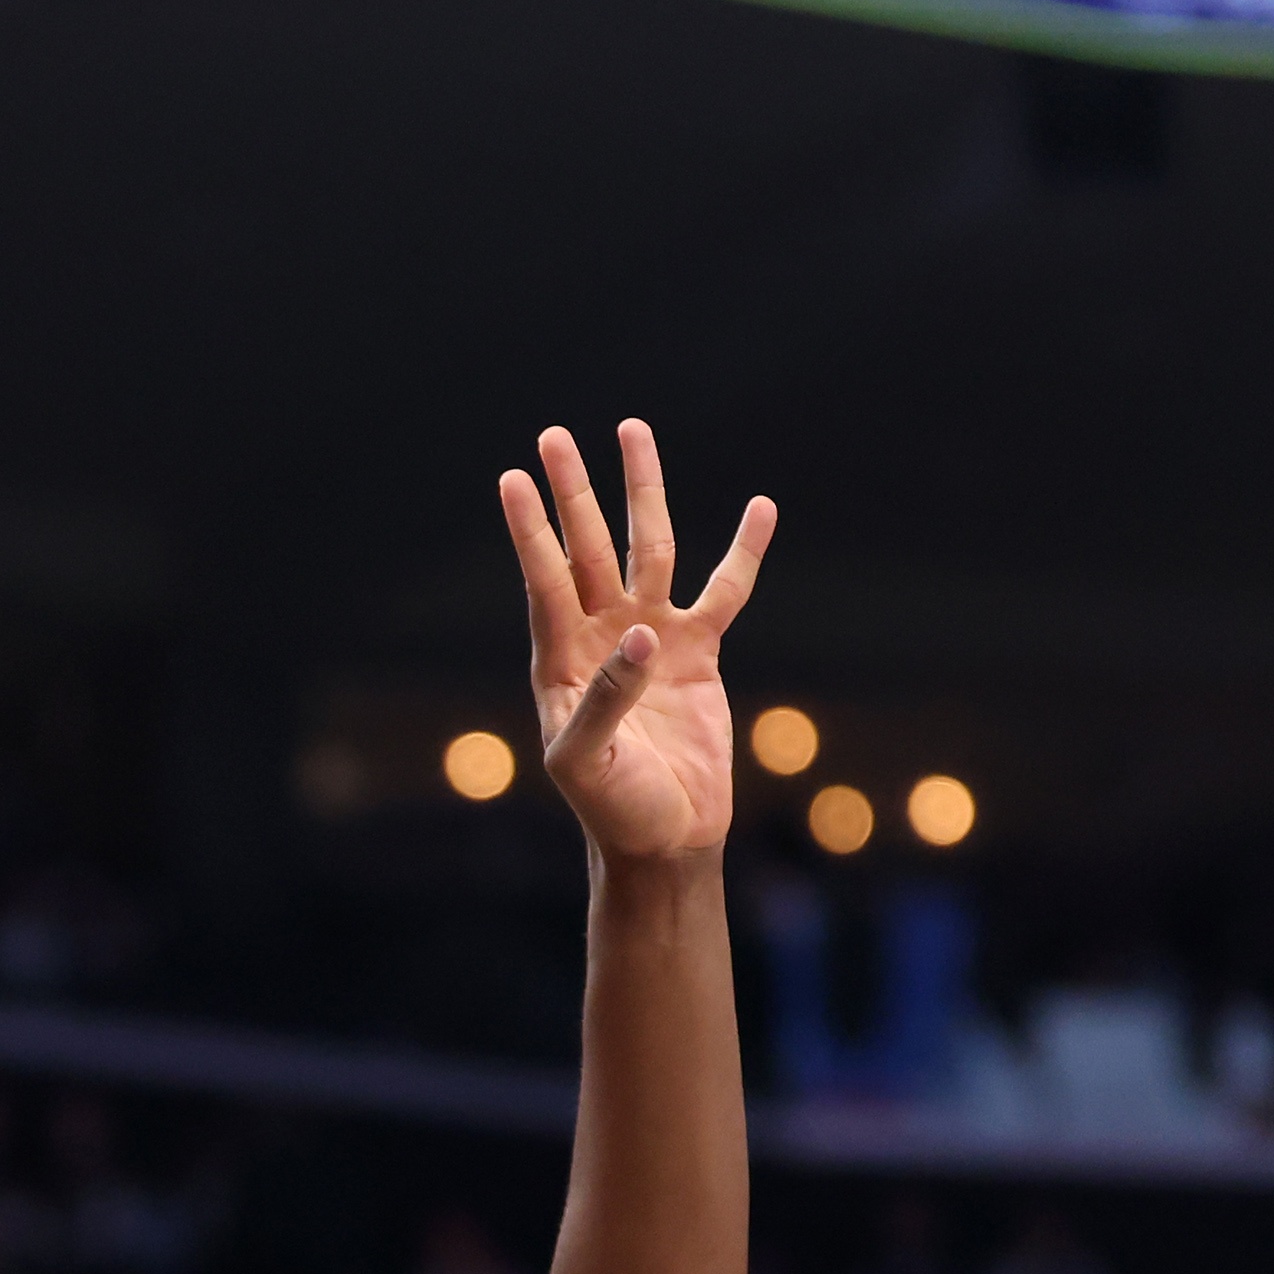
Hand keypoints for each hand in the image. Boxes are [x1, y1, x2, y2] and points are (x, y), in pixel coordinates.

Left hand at [496, 419, 773, 866]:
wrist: (666, 841)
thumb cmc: (614, 810)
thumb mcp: (591, 763)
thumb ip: (608, 699)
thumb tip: (642, 636)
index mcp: (562, 662)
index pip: (544, 581)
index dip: (529, 531)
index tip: (513, 479)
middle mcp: (601, 638)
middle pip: (586, 547)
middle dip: (572, 492)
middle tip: (553, 436)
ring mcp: (651, 639)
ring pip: (646, 549)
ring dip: (640, 493)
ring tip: (633, 432)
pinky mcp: (697, 653)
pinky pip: (724, 590)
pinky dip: (743, 550)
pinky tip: (760, 508)